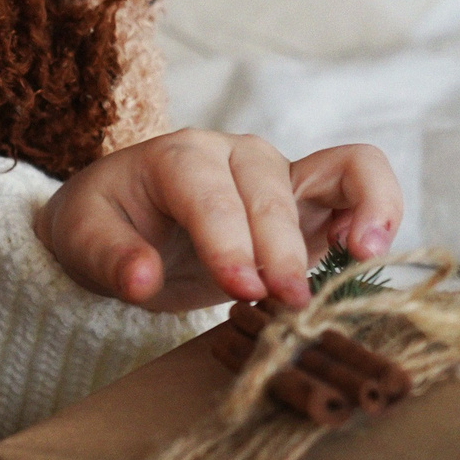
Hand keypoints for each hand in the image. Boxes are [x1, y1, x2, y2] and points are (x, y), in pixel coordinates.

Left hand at [34, 130, 402, 310]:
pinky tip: (371, 248)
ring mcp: (277, 174)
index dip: (228, 241)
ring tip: (362, 253)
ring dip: (357, 210)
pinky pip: (359, 183)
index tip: (241, 289)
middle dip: (280, 249)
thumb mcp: (83, 242)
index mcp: (176, 157)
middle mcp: (233, 155)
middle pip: (270, 192)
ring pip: (336, 170)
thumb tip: (140, 279)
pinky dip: (377, 205)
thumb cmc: (103, 225)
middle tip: (286, 304)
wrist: (119, 222)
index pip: (209, 194)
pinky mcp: (307, 202)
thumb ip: (110, 258)